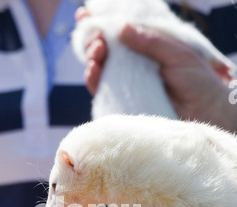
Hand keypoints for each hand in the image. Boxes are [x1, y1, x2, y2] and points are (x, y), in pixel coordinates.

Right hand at [83, 22, 236, 132]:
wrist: (203, 111)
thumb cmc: (196, 80)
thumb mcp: (177, 53)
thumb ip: (150, 42)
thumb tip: (122, 29)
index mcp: (145, 48)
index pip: (118, 33)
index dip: (100, 24)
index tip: (85, 14)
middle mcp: (133, 65)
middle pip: (104, 50)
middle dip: (93, 40)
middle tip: (97, 37)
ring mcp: (127, 83)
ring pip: (99, 69)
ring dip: (92, 58)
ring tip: (97, 50)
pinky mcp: (123, 102)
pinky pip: (102, 90)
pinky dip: (93, 79)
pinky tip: (93, 69)